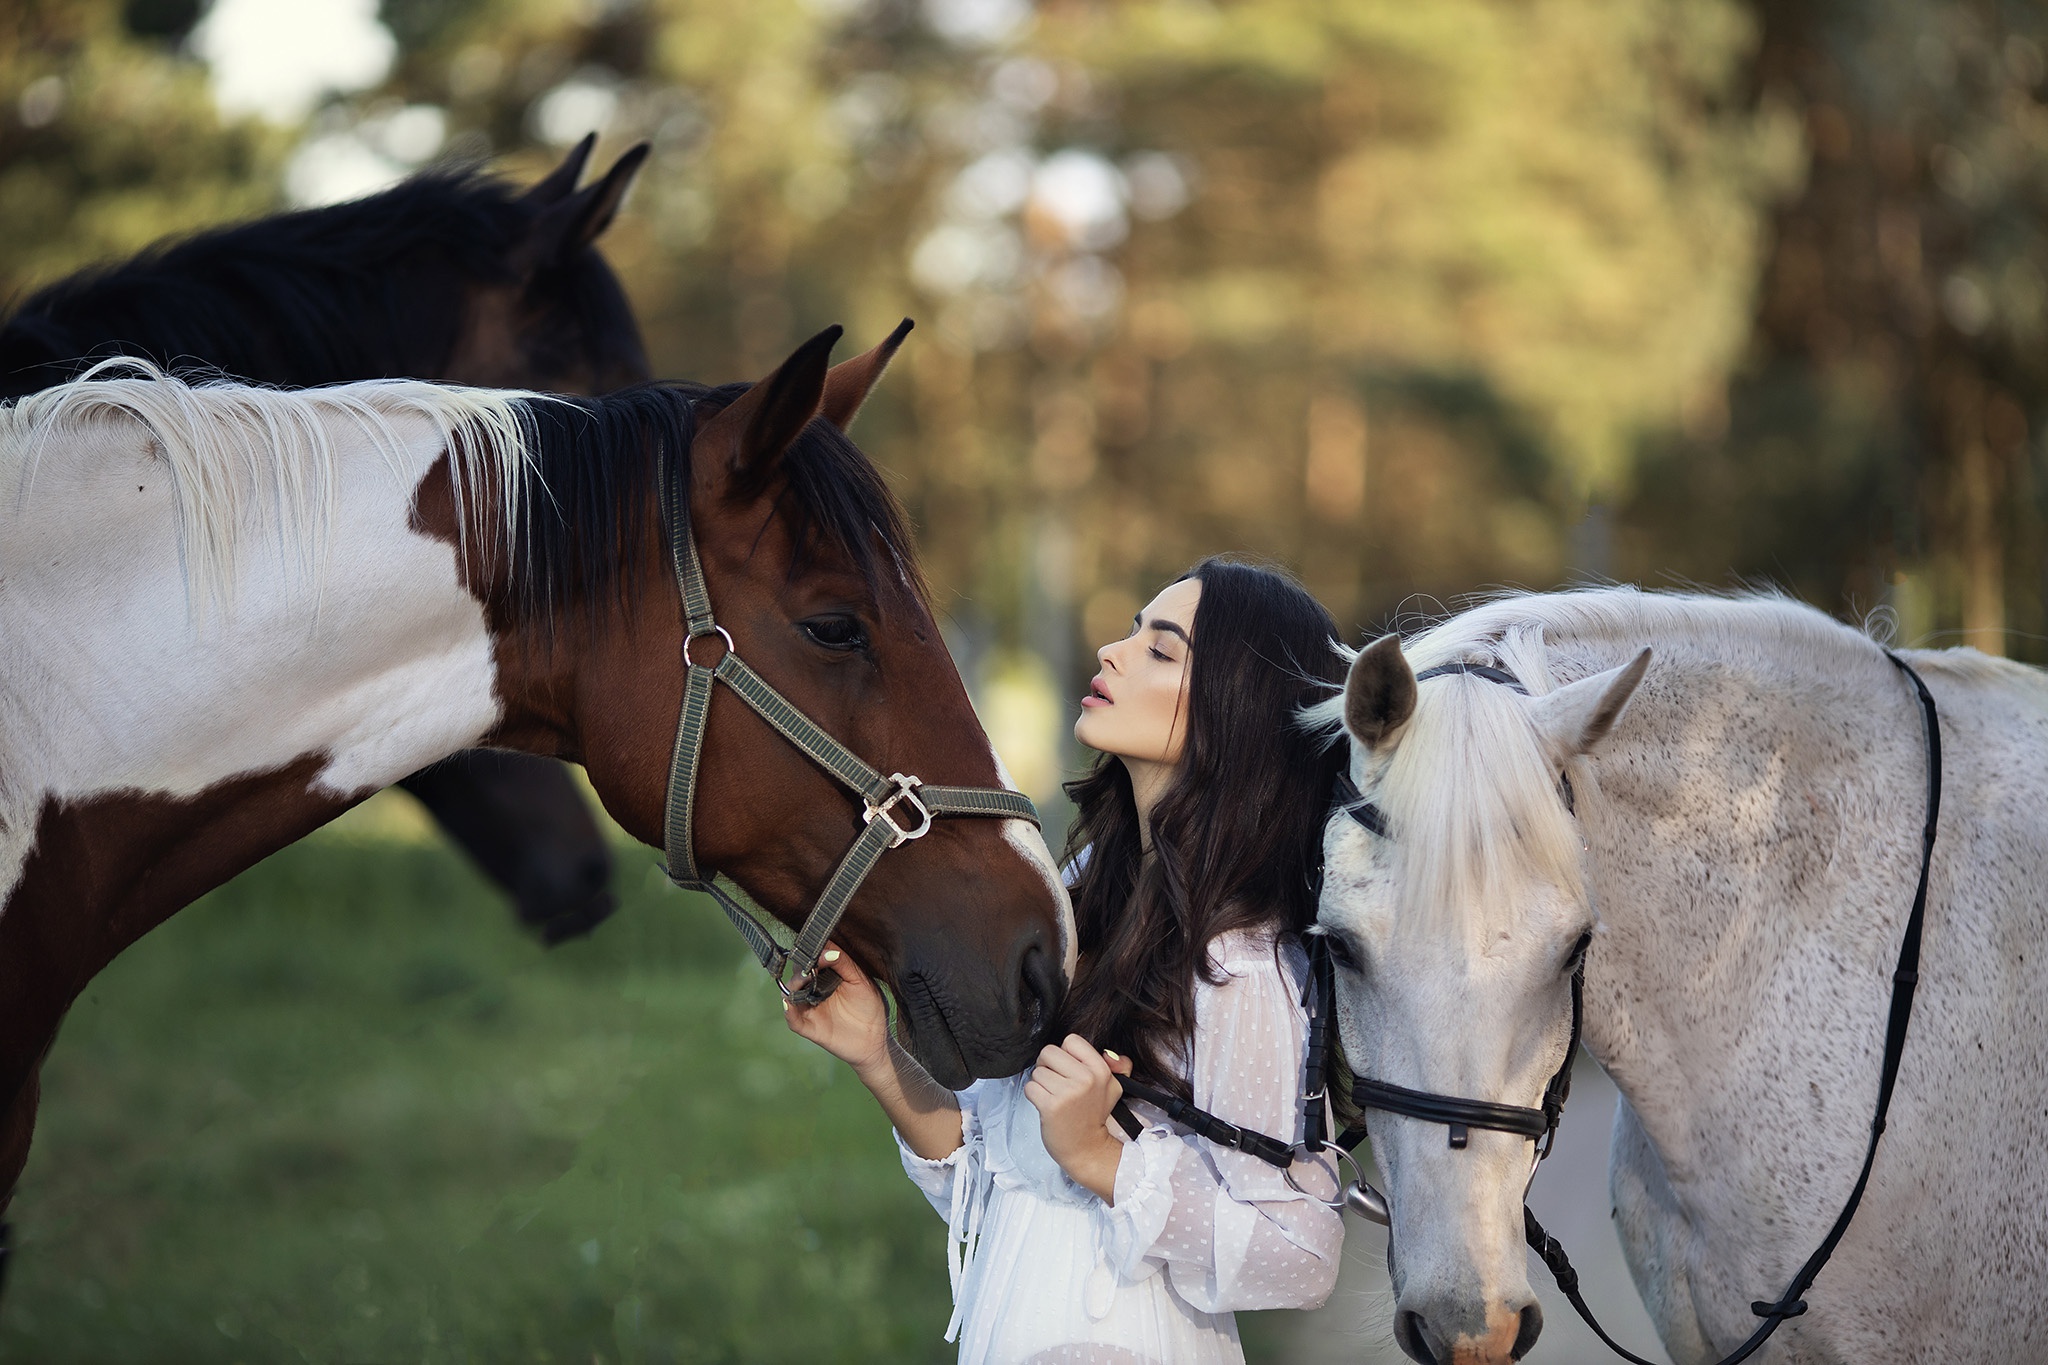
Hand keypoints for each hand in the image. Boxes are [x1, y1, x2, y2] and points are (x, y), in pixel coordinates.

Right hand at [782, 944, 890, 1077]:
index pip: (811, 958)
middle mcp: (814, 990)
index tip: (819, 946)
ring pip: (789, 993)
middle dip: (801, 966)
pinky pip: (793, 1020)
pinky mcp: (809, 1027)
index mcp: (827, 976)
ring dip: (794, 985)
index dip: (812, 950)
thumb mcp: (861, 981)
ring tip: (805, 978)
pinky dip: (789, 1011)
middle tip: (812, 963)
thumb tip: (827, 951)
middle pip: (797, 973)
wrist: (877, 1039)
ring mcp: (810, 1008)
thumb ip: (845, 964)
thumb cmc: (870, 1008)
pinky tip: (791, 1003)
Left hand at [1024, 1035, 1134, 1201]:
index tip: (1068, 1070)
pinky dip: (1034, 1096)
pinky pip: (1030, 1088)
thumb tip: (1111, 1055)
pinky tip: (1046, 1105)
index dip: (1065, 1054)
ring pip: (1037, 1072)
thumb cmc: (1094, 1116)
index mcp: (1100, 1070)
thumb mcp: (1113, 1088)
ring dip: (1040, 1084)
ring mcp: (1068, 1093)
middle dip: (1048, 1067)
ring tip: (1054, 1097)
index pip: (1071, 1040)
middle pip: (1048, 1052)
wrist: (1088, 1149)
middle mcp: (1085, 1079)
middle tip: (1057, 1084)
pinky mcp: (1050, 1106)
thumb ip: (1118, 1066)